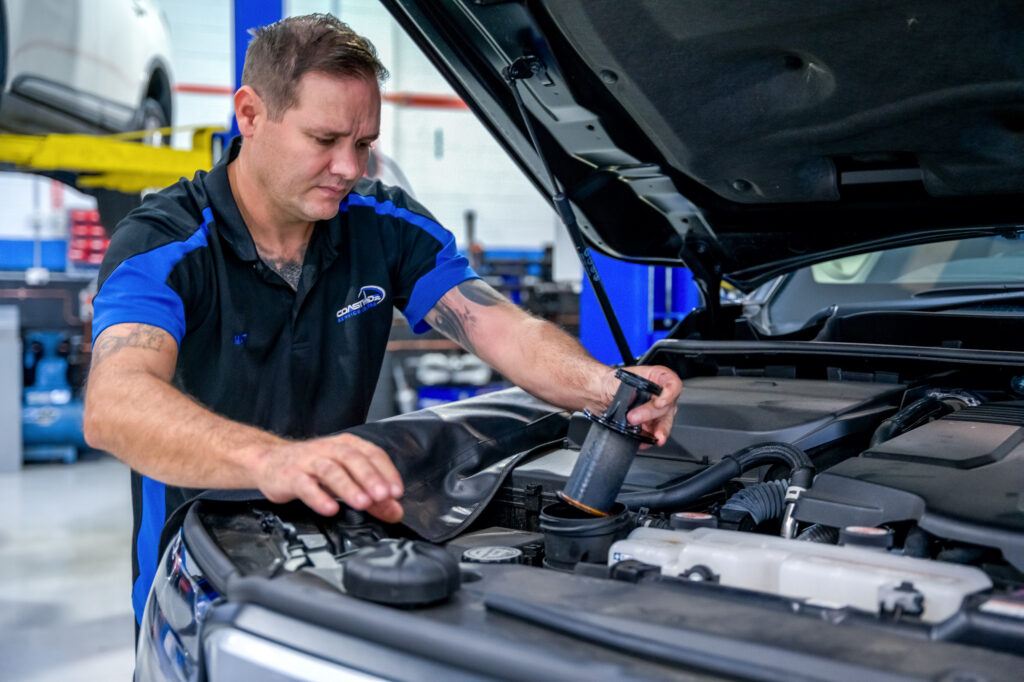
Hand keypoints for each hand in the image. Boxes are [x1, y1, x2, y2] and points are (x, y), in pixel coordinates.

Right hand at [253, 433, 403, 522]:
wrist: (271, 462)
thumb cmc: (312, 469)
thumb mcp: (345, 479)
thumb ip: (371, 495)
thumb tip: (395, 511)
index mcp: (347, 446)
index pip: (372, 454)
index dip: (387, 472)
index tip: (396, 491)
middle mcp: (329, 449)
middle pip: (352, 459)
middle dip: (370, 477)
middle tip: (383, 496)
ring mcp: (308, 461)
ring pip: (330, 470)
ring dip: (348, 487)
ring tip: (362, 503)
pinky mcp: (290, 476)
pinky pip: (305, 485)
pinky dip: (318, 497)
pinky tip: (330, 509)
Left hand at [601, 365, 681, 445]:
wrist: (601, 394)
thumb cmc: (612, 382)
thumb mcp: (623, 378)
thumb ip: (632, 388)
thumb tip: (634, 401)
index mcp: (657, 378)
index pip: (673, 383)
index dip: (669, 394)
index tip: (659, 402)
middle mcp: (660, 395)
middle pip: (667, 406)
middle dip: (651, 414)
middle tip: (633, 417)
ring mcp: (656, 411)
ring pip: (664, 422)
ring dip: (660, 431)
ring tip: (655, 437)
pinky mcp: (649, 425)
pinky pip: (654, 434)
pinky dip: (649, 439)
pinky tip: (643, 441)